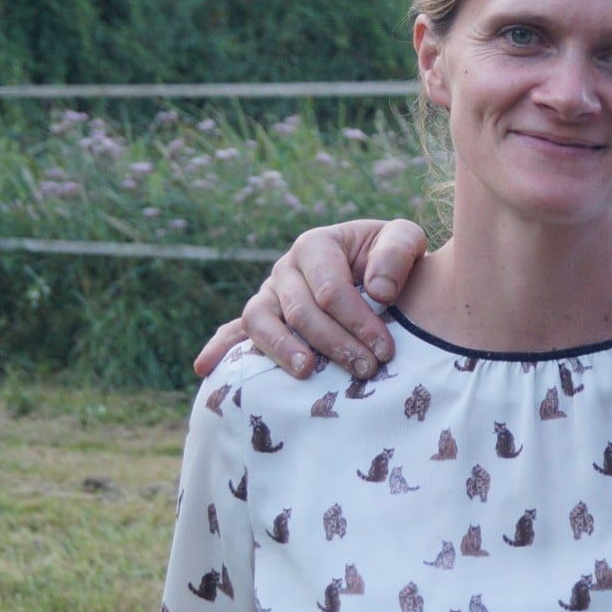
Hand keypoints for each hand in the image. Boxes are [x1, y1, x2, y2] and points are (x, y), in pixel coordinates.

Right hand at [191, 218, 429, 379]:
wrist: (381, 274)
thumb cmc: (391, 259)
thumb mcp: (404, 240)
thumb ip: (397, 253)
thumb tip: (378, 290)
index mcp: (316, 245)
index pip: (330, 289)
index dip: (358, 321)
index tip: (385, 350)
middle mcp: (286, 269)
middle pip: (300, 311)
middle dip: (334, 343)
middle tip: (365, 370)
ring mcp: (269, 295)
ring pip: (260, 322)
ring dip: (281, 349)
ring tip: (305, 372)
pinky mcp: (262, 319)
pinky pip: (234, 332)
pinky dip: (220, 348)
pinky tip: (206, 369)